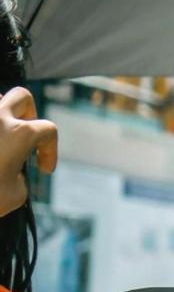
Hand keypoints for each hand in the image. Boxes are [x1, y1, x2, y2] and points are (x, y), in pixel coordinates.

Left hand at [0, 87, 56, 218]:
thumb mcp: (16, 193)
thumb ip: (18, 172)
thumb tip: (9, 166)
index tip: (43, 169)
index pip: (47, 130)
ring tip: (1, 136)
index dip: (50, 151)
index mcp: (20, 133)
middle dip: (29, 114)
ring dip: (1, 114)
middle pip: (21, 97)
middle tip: (25, 134)